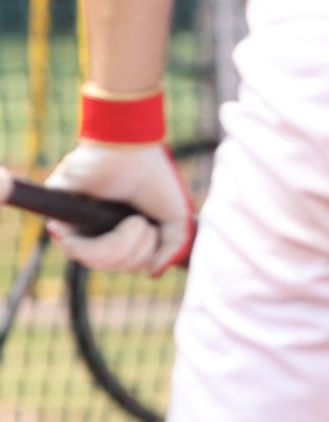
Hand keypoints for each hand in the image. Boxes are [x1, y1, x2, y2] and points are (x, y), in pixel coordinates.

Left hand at [43, 140, 188, 274]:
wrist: (135, 148)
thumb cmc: (156, 177)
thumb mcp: (177, 219)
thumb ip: (171, 248)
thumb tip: (152, 273)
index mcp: (117, 229)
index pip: (121, 262)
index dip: (141, 259)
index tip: (156, 235)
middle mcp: (94, 226)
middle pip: (108, 265)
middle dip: (135, 253)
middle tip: (145, 225)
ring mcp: (75, 219)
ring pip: (90, 259)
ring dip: (122, 247)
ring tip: (137, 221)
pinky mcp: (59, 210)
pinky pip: (70, 244)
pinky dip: (97, 245)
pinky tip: (124, 225)